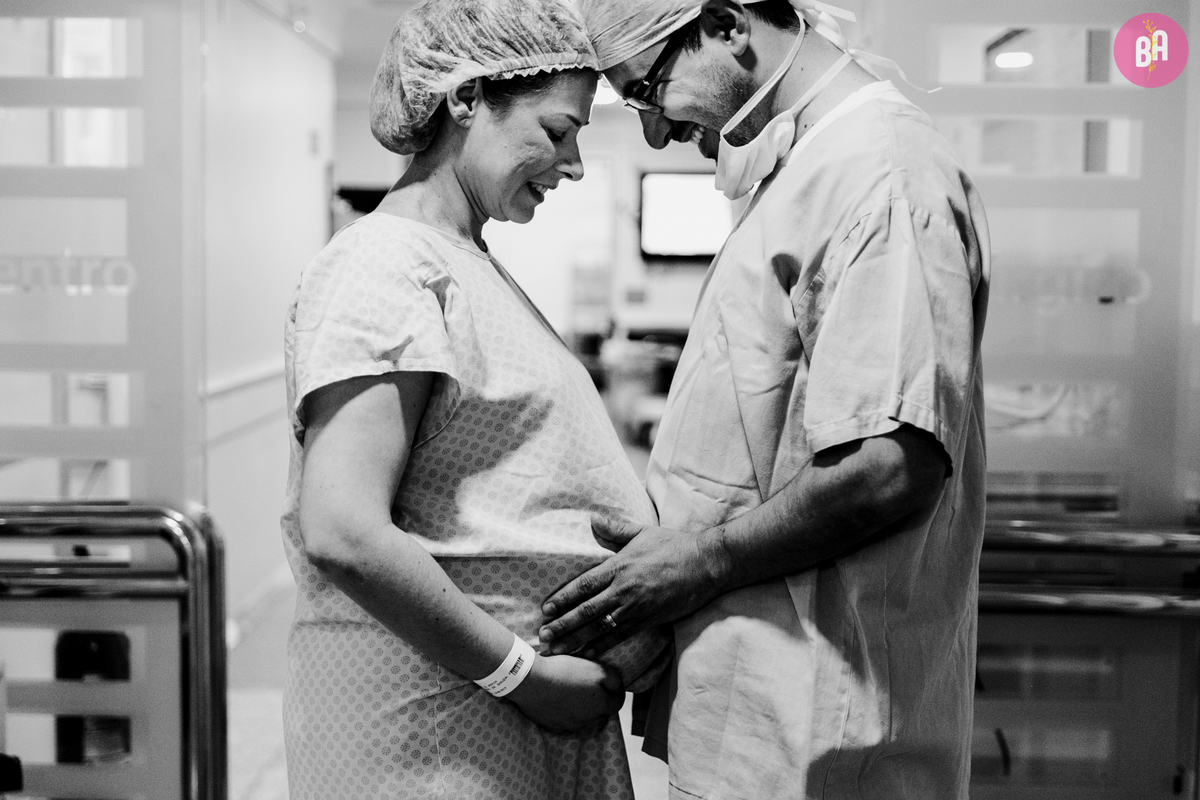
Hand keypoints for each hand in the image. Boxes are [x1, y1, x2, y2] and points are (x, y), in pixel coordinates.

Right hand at [506, 653, 623, 733]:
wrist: (531, 681)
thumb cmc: (564, 670)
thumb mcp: (595, 667)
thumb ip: (613, 678)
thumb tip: (619, 687)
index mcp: (600, 704)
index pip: (618, 703)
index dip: (617, 693)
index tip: (613, 686)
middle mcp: (588, 719)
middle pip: (601, 713)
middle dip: (600, 703)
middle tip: (591, 688)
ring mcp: (570, 724)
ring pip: (583, 719)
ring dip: (583, 709)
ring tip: (574, 694)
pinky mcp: (553, 726)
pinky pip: (566, 724)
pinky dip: (566, 716)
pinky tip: (561, 704)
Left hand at [538, 516, 727, 656]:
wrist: (706, 563)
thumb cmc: (674, 545)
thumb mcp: (642, 532)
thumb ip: (615, 529)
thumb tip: (593, 519)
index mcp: (619, 566)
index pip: (583, 585)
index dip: (563, 598)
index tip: (545, 609)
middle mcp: (623, 588)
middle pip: (586, 610)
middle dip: (562, 624)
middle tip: (543, 636)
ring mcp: (636, 606)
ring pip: (599, 627)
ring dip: (576, 639)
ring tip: (557, 649)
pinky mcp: (649, 619)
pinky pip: (621, 635)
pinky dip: (603, 646)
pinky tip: (588, 654)